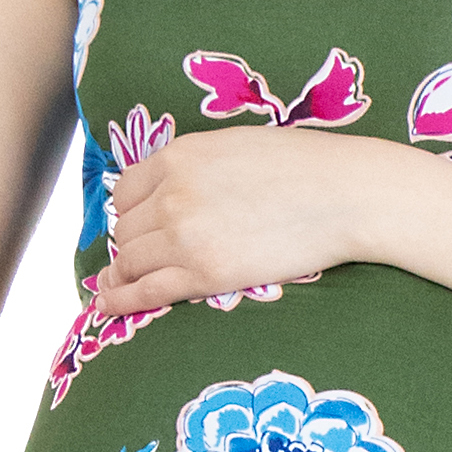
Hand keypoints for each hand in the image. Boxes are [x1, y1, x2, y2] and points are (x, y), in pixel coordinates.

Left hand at [93, 127, 393, 318]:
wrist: (344, 194)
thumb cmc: (304, 166)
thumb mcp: (234, 146)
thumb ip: (196, 166)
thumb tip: (178, 187)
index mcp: (178, 156)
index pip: (125, 190)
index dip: (130, 212)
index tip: (139, 225)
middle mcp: (172, 194)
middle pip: (126, 228)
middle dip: (132, 243)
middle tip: (142, 258)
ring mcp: (185, 235)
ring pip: (130, 260)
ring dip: (125, 273)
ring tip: (115, 286)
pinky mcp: (205, 274)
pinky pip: (145, 291)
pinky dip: (120, 300)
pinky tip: (107, 305)